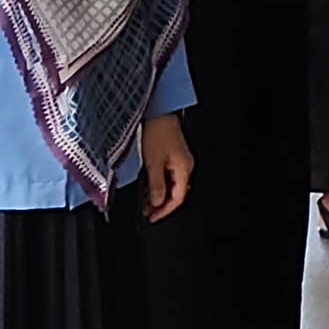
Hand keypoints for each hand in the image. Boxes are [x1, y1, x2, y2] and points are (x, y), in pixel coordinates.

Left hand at [137, 111, 195, 225]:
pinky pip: (167, 175)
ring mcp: (178, 159)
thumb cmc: (157, 131)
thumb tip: (157, 202)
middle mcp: (184, 165)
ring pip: (170, 184)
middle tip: (147, 212)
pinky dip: (157, 183)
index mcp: (184, 168)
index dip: (165, 210)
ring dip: (158, 194)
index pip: (178, 198)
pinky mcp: (171, 154)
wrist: (157, 111)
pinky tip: (146, 186)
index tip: (152, 217)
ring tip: (144, 201)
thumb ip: (156, 185)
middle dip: (161, 204)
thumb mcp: (153, 162)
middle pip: (175, 192)